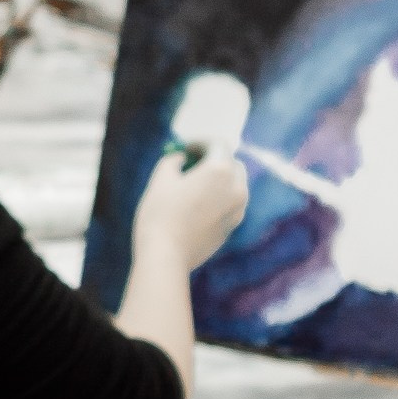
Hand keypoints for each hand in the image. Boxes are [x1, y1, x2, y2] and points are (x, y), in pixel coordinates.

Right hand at [133, 148, 247, 270]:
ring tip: (196, 184)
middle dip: (215, 159)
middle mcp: (236, 188)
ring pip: (236, 184)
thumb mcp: (161, 179)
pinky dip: (220, 197)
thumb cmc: (160, 214)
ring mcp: (238, 210)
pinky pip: (231, 203)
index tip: (185, 147)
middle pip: (232, 163)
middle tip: (192, 163)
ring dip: (220, 179)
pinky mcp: (232, 227)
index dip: (200, 142)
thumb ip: (174, 161)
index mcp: (220, 171)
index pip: (218, 144)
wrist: (166, 256)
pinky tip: (199, 204)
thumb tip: (182, 159)